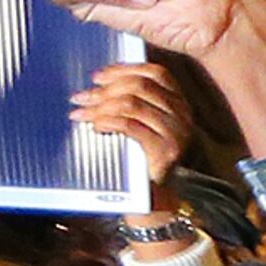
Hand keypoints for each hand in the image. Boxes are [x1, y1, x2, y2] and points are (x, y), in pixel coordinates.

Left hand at [68, 59, 191, 192]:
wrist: (153, 196)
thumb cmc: (141, 156)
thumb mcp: (142, 123)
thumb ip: (132, 101)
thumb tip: (98, 83)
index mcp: (179, 103)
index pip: (156, 73)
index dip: (124, 69)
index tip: (98, 77)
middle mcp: (183, 115)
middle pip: (140, 86)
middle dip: (105, 90)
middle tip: (82, 98)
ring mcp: (177, 132)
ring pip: (132, 103)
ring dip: (100, 106)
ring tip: (82, 114)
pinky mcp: (166, 150)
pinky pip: (129, 125)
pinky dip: (107, 122)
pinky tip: (96, 127)